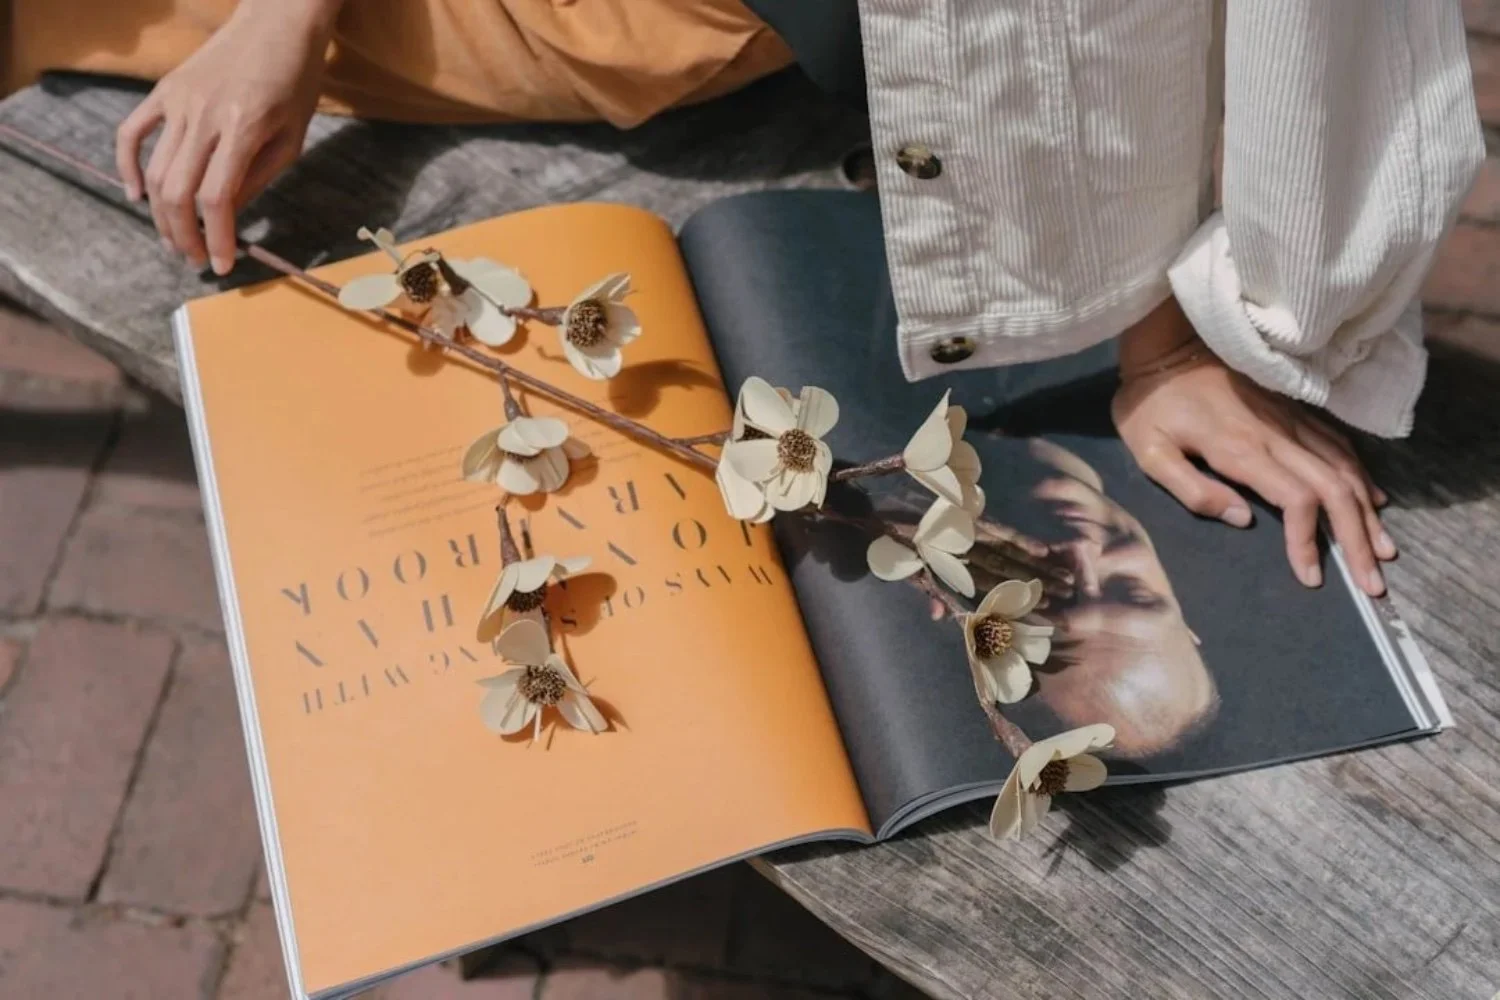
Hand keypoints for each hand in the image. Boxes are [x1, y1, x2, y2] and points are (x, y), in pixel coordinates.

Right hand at [115, 0, 341, 273]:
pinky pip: (131, 134)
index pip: (217, 198)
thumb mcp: (292, 138)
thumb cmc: (295, 82)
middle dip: (184, 235)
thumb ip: (259, 179)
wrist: (276, 24)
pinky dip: (128, 167)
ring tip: (177, 239)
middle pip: (178, 192)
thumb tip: (230, 217)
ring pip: (155, 171)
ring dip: (161, 214)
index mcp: (243, 129)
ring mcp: (177, 102)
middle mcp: (204, 116)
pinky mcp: (163, 92)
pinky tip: (137, 196)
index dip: (217, 238)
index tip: (222, 265)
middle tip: (197, 258)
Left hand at [1112, 299, 1393, 596]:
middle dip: (1357, 539)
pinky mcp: (1293, 409)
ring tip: (1383, 550)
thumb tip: (1243, 520)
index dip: (1309, 541)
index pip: (1297, 500)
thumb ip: (1192, 490)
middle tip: (1374, 582)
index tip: (1311, 577)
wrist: (1165, 344)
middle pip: (1335, 490)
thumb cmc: (1150, 404)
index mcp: (1242, 450)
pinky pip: (1339, 444)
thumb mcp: (1150, 452)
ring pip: (1345, 468)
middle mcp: (1277, 434)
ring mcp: (1291, 419)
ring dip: (1367, 512)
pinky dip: (1360, 475)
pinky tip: (1372, 499)